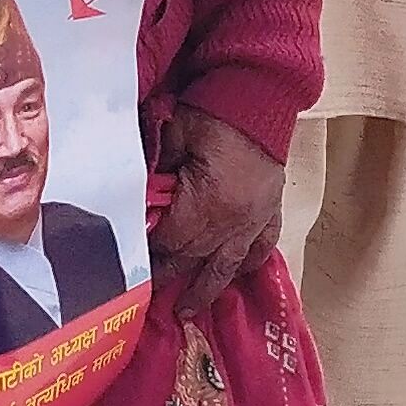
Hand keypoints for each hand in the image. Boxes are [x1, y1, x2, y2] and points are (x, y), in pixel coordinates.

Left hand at [148, 105, 284, 326]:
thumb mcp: (175, 135)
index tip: (134, 267)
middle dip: (172, 277)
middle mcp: (235, 221)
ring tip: (190, 310)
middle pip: (196, 258)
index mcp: (209, 203)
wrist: (262, 94)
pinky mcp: (271, 211)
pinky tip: (237, 275)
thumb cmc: (215, 112)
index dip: (152, 255)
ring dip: (207, 289)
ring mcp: (256, 219)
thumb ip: (155, 169)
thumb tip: (137, 197)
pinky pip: (261, 247)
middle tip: (152, 299)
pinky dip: (247, 263)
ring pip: (228, 265)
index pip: (173, 241)